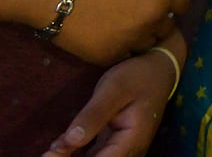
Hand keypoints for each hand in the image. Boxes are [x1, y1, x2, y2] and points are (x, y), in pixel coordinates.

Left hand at [42, 46, 177, 156]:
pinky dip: (77, 153)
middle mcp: (129, 150)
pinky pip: (95, 155)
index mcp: (131, 141)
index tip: (48, 155)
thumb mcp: (114, 90)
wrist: (158, 68)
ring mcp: (122, 147)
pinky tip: (61, 147)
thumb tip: (68, 142)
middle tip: (47, 152)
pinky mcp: (115, 142)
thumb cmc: (137, 76)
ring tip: (51, 150)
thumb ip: (93, 115)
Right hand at [55, 0, 187, 66]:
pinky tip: (108, 36)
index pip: (182, 4)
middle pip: (167, 27)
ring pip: (148, 43)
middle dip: (158, 21)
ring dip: (141, 36)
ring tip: (122, 25)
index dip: (172, 2)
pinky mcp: (112, 56)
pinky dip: (121, 48)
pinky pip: (125, 55)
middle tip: (138, 13)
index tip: (159, 1)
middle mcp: (154, 19)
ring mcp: (134, 40)